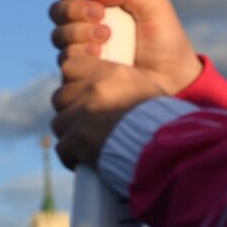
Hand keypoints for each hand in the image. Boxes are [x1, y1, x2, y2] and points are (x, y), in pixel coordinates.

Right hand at [50, 0, 201, 93]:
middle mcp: (84, 25)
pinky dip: (80, 54)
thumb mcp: (155, 8)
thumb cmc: (166, 42)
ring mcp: (79, 49)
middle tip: (99, 14)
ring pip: (58, 35)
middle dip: (74, 9)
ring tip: (106, 38)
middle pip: (58, 11)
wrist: (171, 81)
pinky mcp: (77, 73)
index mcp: (100, 4)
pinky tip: (101, 57)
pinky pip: (65, 59)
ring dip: (78, 33)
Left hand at [51, 57, 166, 168]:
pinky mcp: (79, 139)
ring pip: (59, 123)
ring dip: (70, 135)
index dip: (72, 83)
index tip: (80, 96)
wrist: (168, 147)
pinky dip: (71, 157)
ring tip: (87, 144)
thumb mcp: (143, 89)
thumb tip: (94, 85)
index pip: (70, 67)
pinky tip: (85, 160)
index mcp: (112, 72)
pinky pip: (62, 148)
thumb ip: (115, 83)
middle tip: (85, 124)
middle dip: (69, 111)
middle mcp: (95, 89)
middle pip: (60, 96)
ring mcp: (85, 114)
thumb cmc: (162, 121)